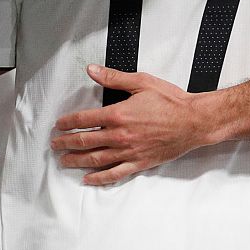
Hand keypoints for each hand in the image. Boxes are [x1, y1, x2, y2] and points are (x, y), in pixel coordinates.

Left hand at [50, 66, 210, 185]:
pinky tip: (88, 179)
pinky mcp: (139, 163)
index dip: (68, 123)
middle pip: (85, 141)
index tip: (59, 125)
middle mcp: (120, 135)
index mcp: (118, 114)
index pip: (84, 120)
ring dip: (77, 160)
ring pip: (96, 159)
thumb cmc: (171, 101)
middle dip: (66, 143)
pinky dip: (99, 178)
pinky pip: (115, 174)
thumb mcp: (141, 82)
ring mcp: (129, 152)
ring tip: (64, 161)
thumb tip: (92, 70)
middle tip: (55, 145)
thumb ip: (113, 77)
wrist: (193, 121)